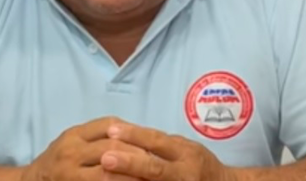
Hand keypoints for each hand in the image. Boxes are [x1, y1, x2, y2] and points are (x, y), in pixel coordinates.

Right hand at [21, 117, 148, 180]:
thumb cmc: (58, 161)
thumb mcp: (74, 141)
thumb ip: (98, 137)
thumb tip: (138, 137)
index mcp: (75, 134)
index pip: (109, 125)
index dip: (133, 132)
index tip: (153, 140)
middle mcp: (71, 151)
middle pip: (111, 147)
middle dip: (138, 155)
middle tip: (159, 162)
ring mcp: (70, 174)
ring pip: (108, 173)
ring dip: (133, 176)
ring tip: (152, 178)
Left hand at [100, 123, 236, 180]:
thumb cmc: (200, 165)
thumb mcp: (186, 148)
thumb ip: (162, 144)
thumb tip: (128, 135)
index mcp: (186, 153)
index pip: (157, 141)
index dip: (135, 135)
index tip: (112, 130)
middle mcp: (184, 173)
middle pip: (154, 168)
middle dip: (129, 163)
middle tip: (105, 158)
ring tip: (105, 176)